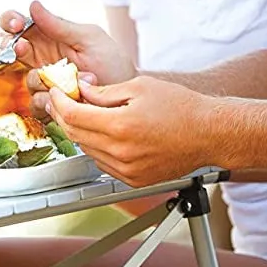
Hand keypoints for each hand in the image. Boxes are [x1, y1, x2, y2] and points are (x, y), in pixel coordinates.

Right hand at [11, 1, 136, 116]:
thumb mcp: (89, 39)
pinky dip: (50, 102)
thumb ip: (59, 25)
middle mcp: (42, 58)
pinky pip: (36, 104)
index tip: (16, 25)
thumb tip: (33, 5)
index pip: (18, 23)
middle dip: (13, 48)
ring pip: (27, 79)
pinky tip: (68, 98)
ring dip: (47, 80)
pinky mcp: (50, 104)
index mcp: (49, 36)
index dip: (10, 21)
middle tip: (23, 49)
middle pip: (11, 50)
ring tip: (74, 81)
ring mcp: (45, 82)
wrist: (127, 97)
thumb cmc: (113, 63)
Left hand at [45, 77, 211, 186]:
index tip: (56, 92)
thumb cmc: (181, 107)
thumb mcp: (139, 87)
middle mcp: (121, 152)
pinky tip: (105, 133)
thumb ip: (104, 92)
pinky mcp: (135, 180)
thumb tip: (80, 90)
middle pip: (75, 135)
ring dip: (81, 132)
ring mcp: (128, 170)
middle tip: (63, 101)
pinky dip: (98, 148)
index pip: (72, 116)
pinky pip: (103, 163)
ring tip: (86, 114)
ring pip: (87, 150)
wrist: (210, 134)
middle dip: (65, 115)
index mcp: (120, 126)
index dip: (59, 102)